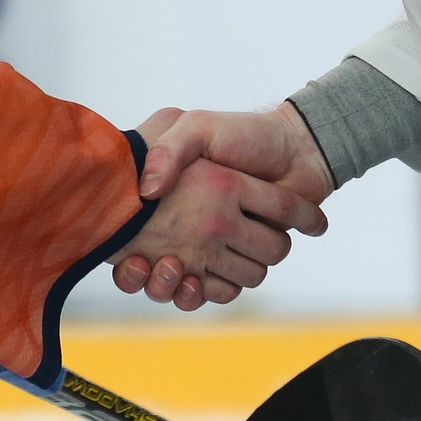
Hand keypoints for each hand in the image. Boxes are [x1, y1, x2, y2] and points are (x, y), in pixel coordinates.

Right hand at [113, 105, 332, 306]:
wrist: (294, 147)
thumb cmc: (243, 134)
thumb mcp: (197, 127)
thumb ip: (171, 148)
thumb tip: (149, 191)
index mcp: (175, 199)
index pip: (132, 242)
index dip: (126, 261)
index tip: (130, 257)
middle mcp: (192, 227)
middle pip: (162, 271)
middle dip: (157, 273)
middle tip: (154, 260)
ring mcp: (215, 247)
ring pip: (188, 286)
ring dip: (180, 285)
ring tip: (172, 266)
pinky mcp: (240, 262)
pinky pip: (219, 292)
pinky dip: (207, 293)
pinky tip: (193, 281)